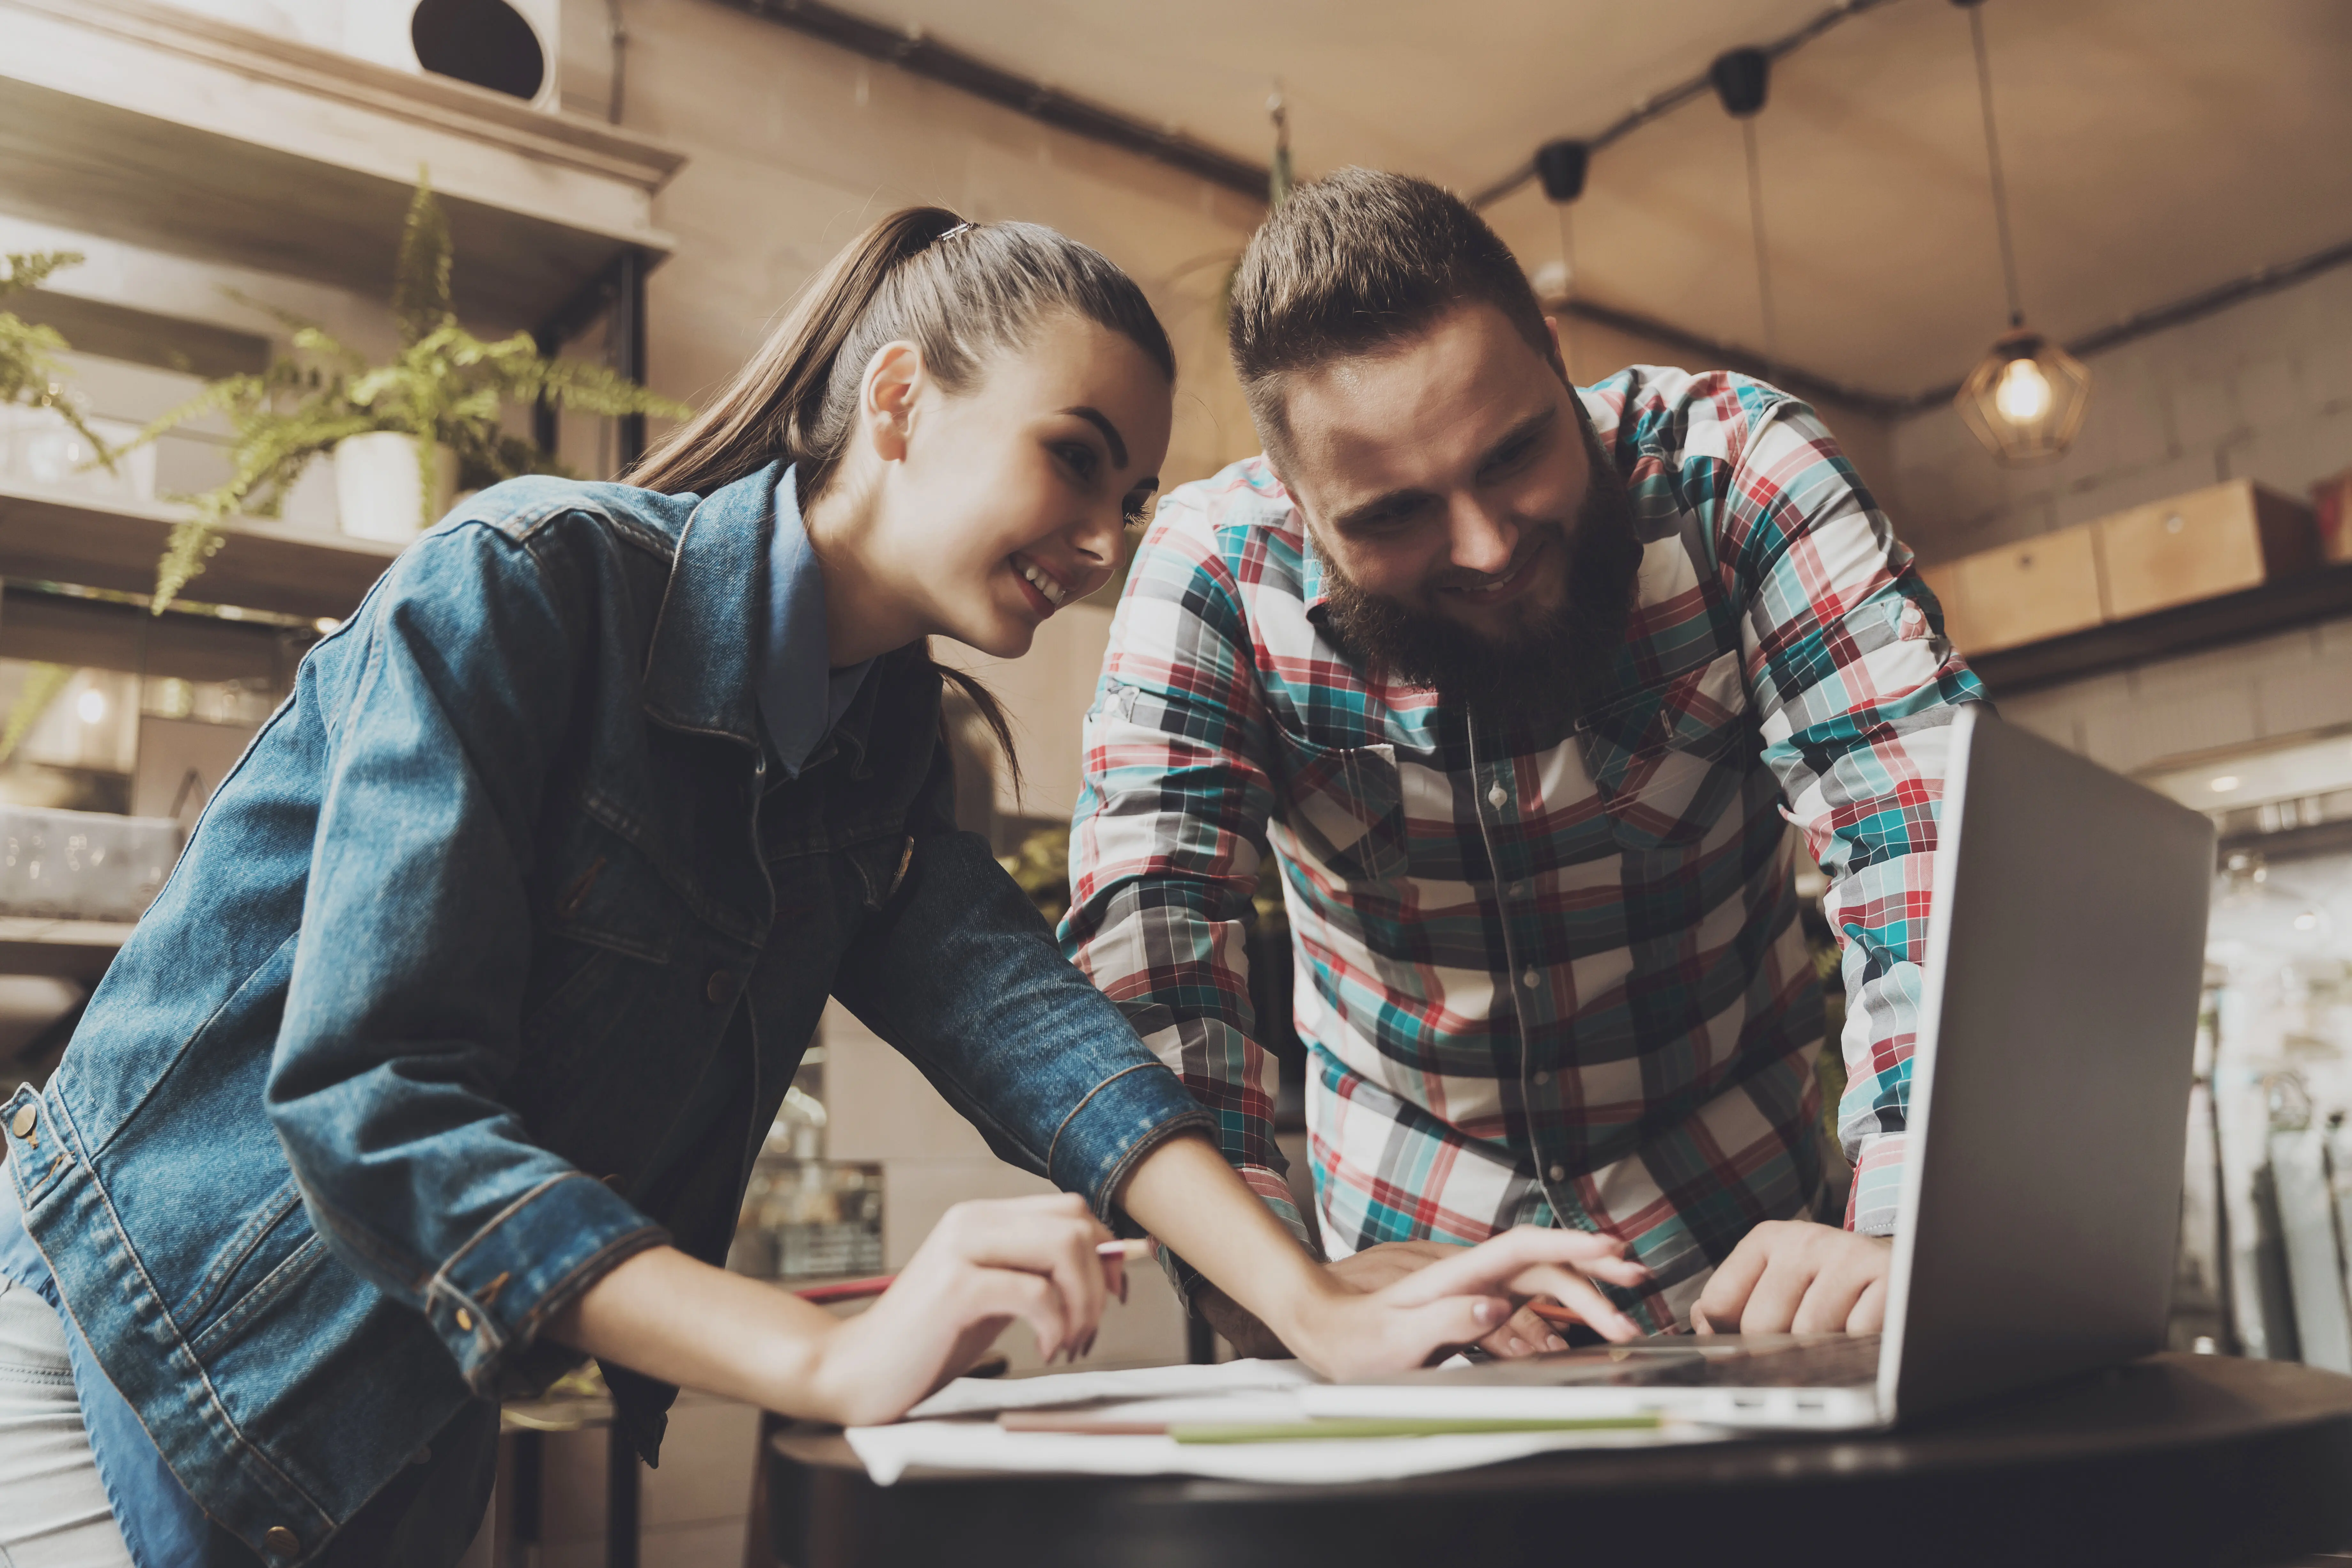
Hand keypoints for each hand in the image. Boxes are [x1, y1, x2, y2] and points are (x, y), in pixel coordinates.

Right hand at [806, 1194, 1123, 1425]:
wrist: (861, 1370)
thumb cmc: (932, 1338)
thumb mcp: (995, 1296)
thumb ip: (1038, 1274)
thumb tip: (1110, 1268)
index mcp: (983, 1216)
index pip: (1070, 1209)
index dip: (1107, 1250)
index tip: (1114, 1296)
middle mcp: (972, 1220)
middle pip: (1075, 1224)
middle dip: (1102, 1280)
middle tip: (1090, 1330)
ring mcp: (961, 1249)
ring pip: (1064, 1249)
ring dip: (1084, 1303)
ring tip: (1068, 1343)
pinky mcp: (955, 1287)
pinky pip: (1035, 1293)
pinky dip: (1056, 1326)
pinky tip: (1046, 1350)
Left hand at [1287, 1227, 1648, 1381]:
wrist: (1325, 1328)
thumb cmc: (1357, 1339)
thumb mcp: (1398, 1338)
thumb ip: (1447, 1321)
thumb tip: (1495, 1308)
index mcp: (1458, 1274)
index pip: (1524, 1249)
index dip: (1571, 1246)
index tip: (1612, 1249)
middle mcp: (1471, 1274)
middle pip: (1543, 1265)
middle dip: (1594, 1273)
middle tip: (1638, 1285)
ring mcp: (1474, 1289)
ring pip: (1539, 1283)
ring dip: (1583, 1292)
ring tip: (1622, 1312)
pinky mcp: (1471, 1307)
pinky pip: (1524, 1304)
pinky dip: (1557, 1311)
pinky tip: (1575, 1327)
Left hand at [1692, 1220, 1889, 1334]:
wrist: (1906, 1272)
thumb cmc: (1833, 1287)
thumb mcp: (1778, 1283)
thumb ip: (1731, 1304)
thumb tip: (1702, 1328)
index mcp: (1767, 1240)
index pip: (1718, 1304)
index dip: (1726, 1339)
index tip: (1745, 1348)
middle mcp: (1804, 1239)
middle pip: (1760, 1325)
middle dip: (1778, 1349)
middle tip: (1802, 1346)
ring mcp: (1847, 1254)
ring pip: (1807, 1335)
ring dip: (1821, 1352)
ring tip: (1836, 1337)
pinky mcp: (1888, 1277)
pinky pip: (1854, 1336)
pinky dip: (1857, 1349)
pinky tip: (1863, 1335)